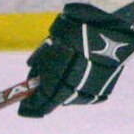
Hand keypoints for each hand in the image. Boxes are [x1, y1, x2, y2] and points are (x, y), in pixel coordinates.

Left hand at [18, 4, 133, 117]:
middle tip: (38, 97)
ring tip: (61, 83)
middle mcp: (74, 90)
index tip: (24, 108)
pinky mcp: (106, 88)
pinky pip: (90, 95)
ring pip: (74, 98)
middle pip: (57, 101)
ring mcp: (91, 90)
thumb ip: (42, 62)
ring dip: (65, 94)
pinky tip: (79, 82)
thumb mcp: (52, 44)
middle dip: (46, 100)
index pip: (41, 102)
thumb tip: (34, 74)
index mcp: (57, 80)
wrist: (110, 25)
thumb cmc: (76, 30)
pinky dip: (82, 91)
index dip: (31, 106)